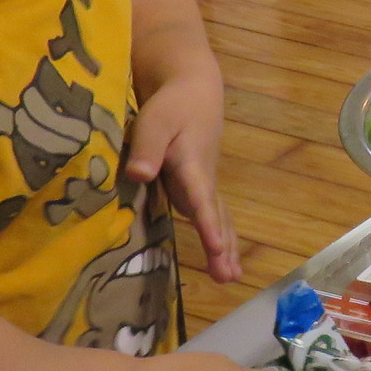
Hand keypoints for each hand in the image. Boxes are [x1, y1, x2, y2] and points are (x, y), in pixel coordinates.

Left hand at [125, 76, 239, 282]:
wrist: (194, 93)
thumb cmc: (172, 105)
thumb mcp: (155, 120)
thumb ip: (148, 148)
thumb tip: (140, 175)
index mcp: (193, 165)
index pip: (202, 198)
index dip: (207, 224)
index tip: (214, 247)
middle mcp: (203, 180)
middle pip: (216, 217)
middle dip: (222, 247)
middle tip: (229, 277)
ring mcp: (203, 185)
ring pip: (219, 219)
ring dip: (225, 247)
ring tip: (230, 276)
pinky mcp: (198, 187)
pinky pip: (214, 216)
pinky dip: (221, 237)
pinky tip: (221, 256)